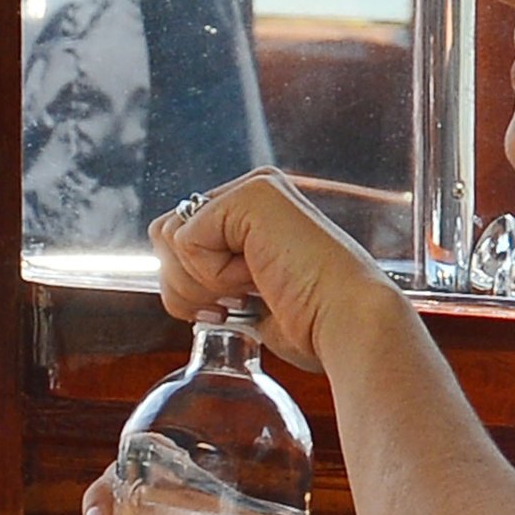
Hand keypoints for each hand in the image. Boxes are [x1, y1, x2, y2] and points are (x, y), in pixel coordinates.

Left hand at [149, 168, 400, 373]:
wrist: (350, 323)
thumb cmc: (315, 324)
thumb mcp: (249, 300)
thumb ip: (212, 280)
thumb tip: (173, 288)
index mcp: (254, 213)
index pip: (179, 239)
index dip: (190, 287)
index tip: (235, 309)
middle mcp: (252, 192)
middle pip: (164, 235)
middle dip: (187, 286)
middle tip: (238, 303)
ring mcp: (252, 190)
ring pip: (169, 237)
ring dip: (201, 283)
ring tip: (250, 292)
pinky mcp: (249, 196)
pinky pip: (187, 242)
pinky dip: (214, 276)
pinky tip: (258, 279)